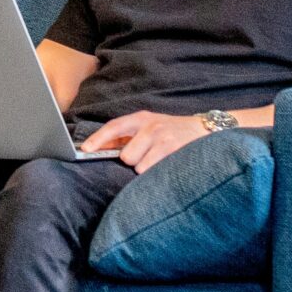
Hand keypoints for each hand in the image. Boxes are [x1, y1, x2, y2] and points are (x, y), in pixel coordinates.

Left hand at [82, 110, 212, 173]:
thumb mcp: (150, 126)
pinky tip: (166, 166)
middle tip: (147, 157)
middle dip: (133, 162)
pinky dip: (157, 174)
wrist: (206, 129)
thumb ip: (128, 136)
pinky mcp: (175, 151)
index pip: (114, 127)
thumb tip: (102, 149)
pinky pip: (154, 171)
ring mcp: (163, 138)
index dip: (98, 139)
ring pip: (139, 166)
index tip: (85, 150)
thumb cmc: (172, 131)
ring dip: (146, 169)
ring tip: (159, 161)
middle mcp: (151, 126)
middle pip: (126, 156)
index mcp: (141, 118)